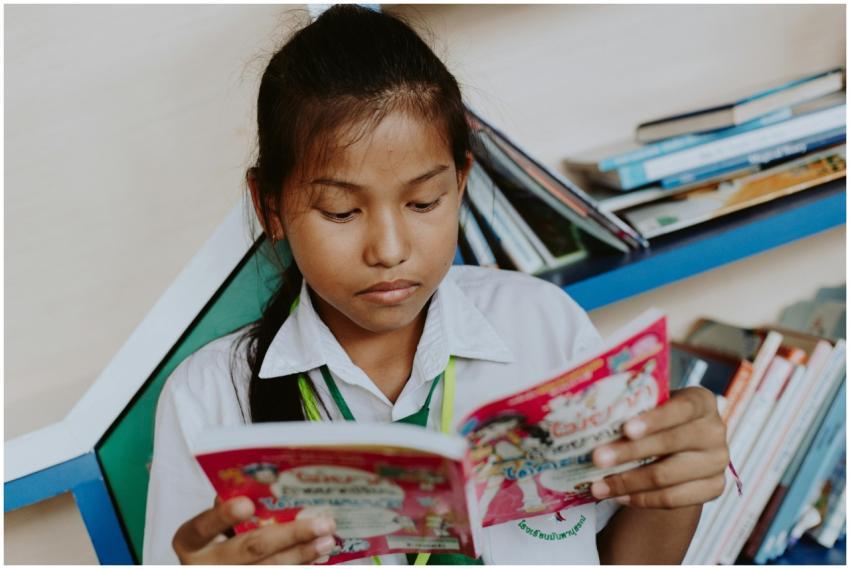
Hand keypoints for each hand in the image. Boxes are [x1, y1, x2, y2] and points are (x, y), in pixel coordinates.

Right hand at [172, 496, 336, 563]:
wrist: (210, 568)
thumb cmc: (212, 541)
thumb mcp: (210, 525)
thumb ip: (228, 507)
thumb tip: (265, 485)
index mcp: (190, 540)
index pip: (204, 525)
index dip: (223, 516)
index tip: (246, 505)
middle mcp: (204, 564)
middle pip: (251, 549)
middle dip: (291, 535)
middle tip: (322, 523)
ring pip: (270, 568)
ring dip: (303, 554)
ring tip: (328, 540)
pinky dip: (298, 566)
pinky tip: (317, 556)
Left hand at [590, 387, 728, 508]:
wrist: (680, 444)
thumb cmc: (657, 417)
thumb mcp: (651, 404)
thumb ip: (635, 406)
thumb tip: (594, 416)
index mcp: (701, 401)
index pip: (681, 409)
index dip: (654, 420)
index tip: (625, 429)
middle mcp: (715, 430)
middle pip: (669, 444)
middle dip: (629, 452)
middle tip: (597, 458)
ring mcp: (718, 462)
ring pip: (667, 476)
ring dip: (628, 482)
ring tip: (598, 486)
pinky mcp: (714, 488)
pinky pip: (673, 499)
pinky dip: (642, 499)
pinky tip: (619, 497)